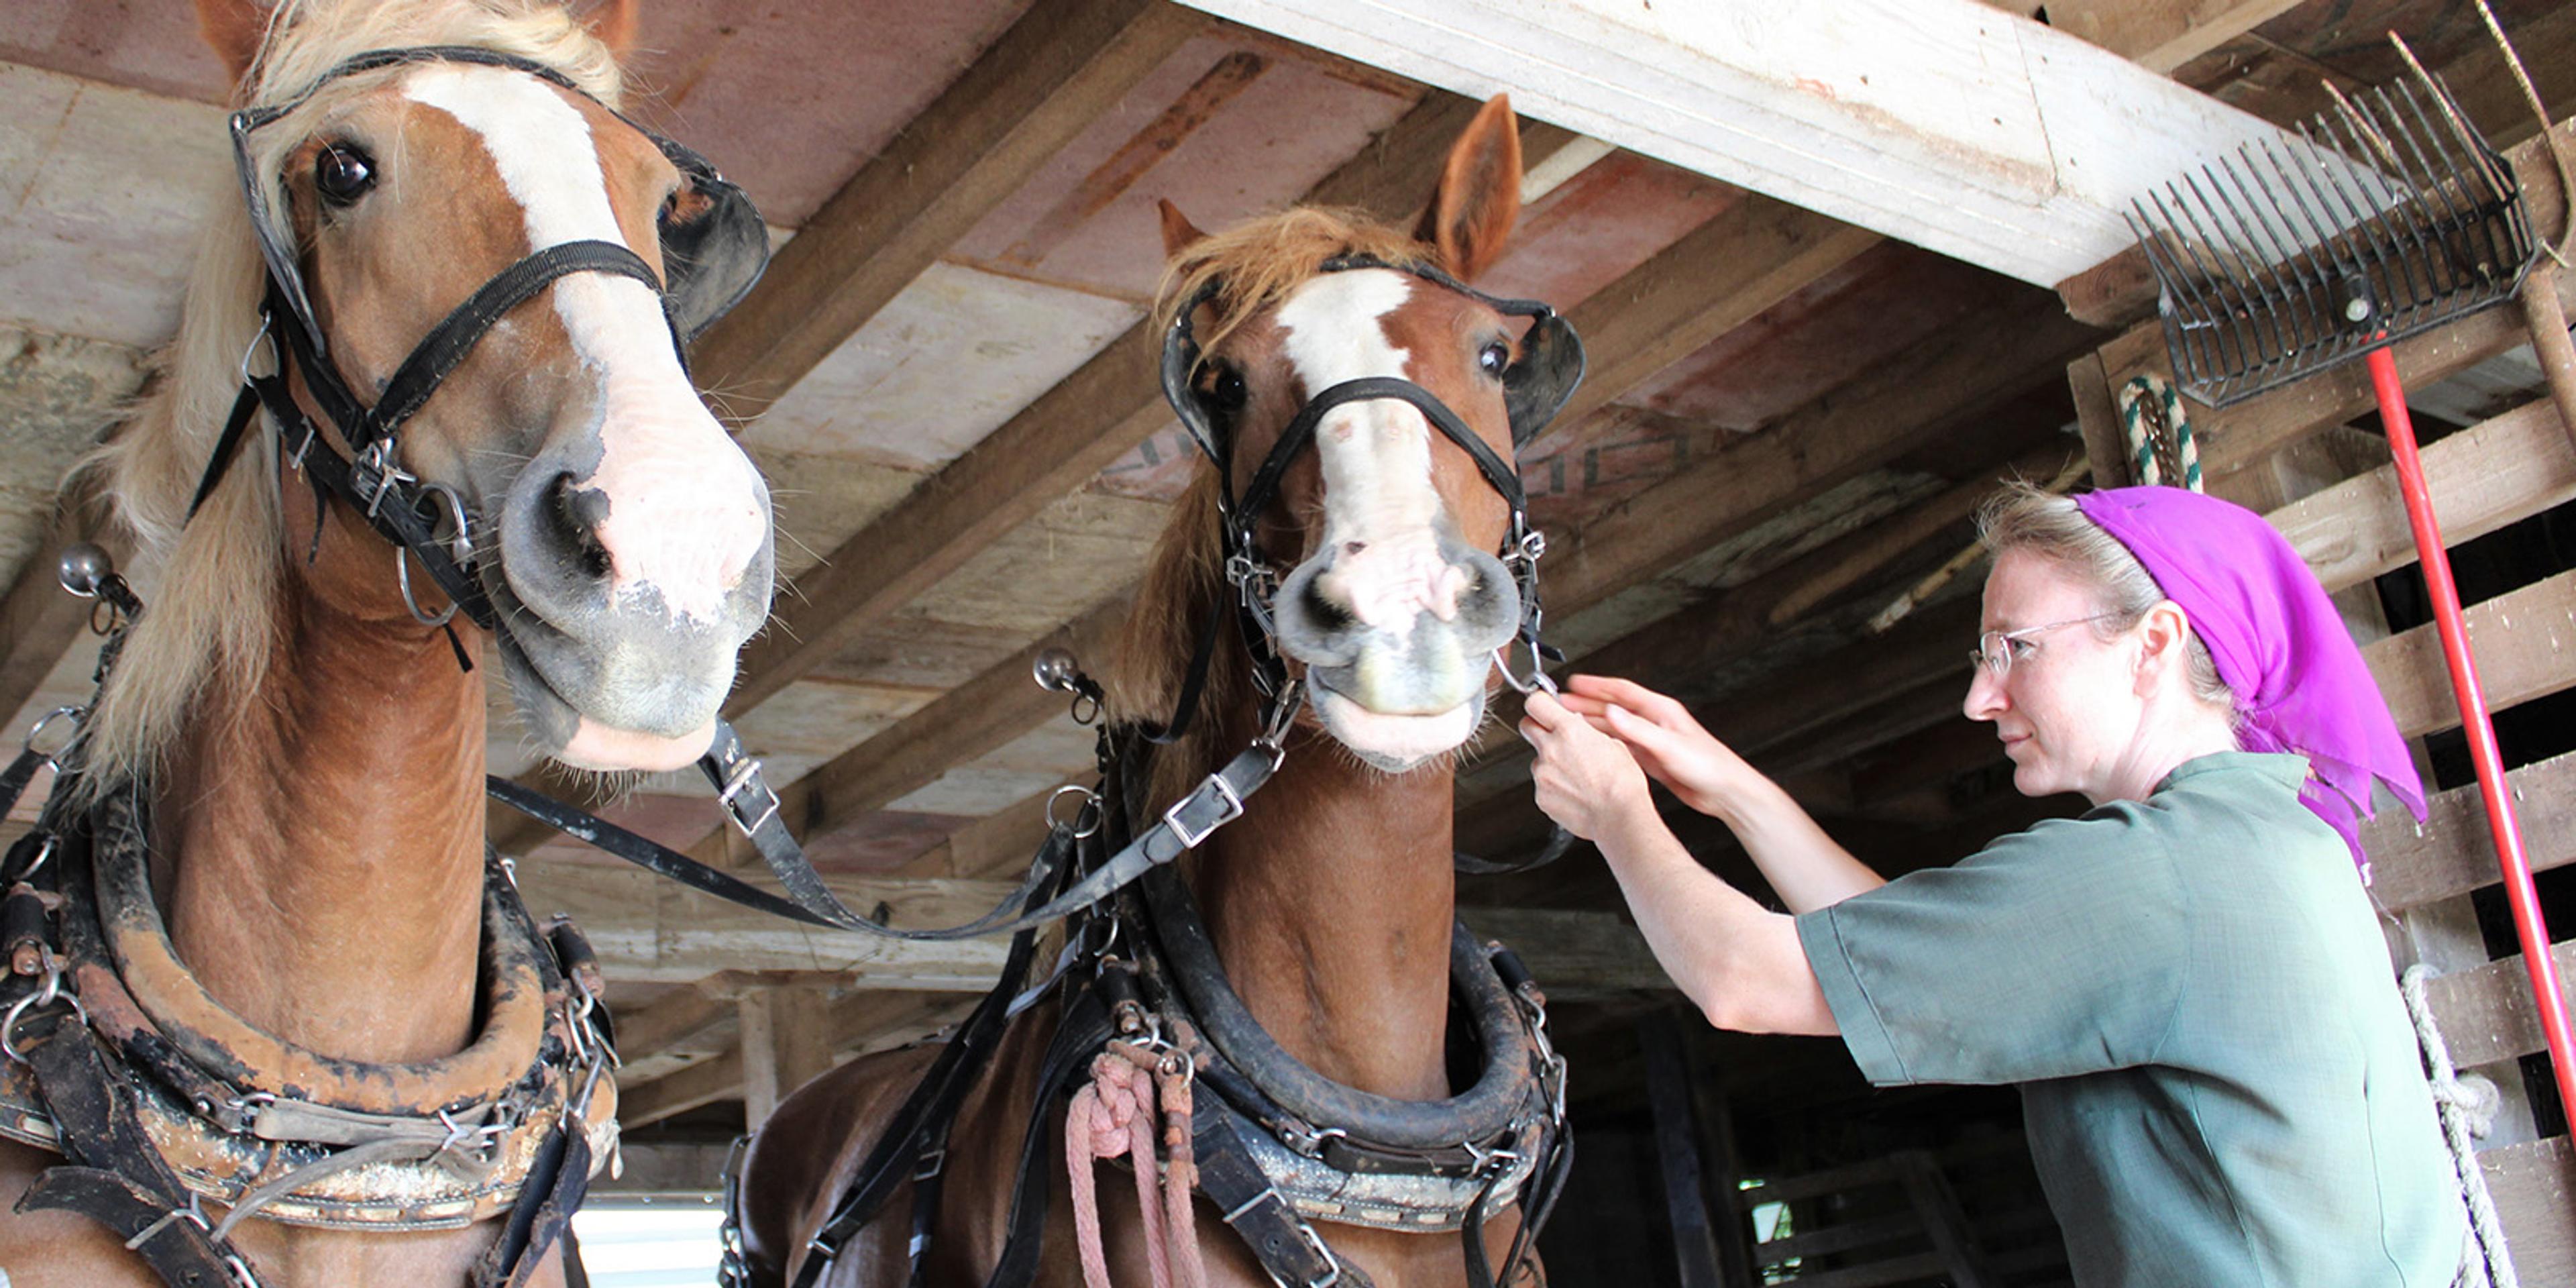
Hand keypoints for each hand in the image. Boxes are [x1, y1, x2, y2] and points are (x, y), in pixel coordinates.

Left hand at [1520, 690, 1651, 841]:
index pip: (1536, 703)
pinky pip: (1541, 784)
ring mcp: (1543, 774)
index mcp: (1569, 731)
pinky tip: (1573, 790)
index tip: (1544, 706)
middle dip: (1538, 727)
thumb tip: (1578, 727)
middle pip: (1527, 726)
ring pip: (1536, 759)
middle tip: (1552, 735)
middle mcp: (1550, 750)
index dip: (1540, 703)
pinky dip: (1553, 785)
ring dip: (1549, 762)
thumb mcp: (1613, 743)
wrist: (1618, 817)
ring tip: (1575, 774)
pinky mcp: (1540, 796)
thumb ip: (1586, 732)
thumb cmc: (1622, 783)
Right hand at [1554, 675, 1756, 819]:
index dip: (1596, 685)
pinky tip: (1592, 748)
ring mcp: (1653, 740)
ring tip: (1570, 723)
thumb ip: (1639, 729)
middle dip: (1587, 704)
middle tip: (1562, 703)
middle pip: (1614, 708)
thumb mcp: (1669, 745)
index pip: (1621, 691)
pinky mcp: (1653, 759)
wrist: (1724, 792)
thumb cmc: (1708, 765)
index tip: (1574, 682)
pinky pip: (1622, 746)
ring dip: (1593, 724)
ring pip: (1615, 727)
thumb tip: (1612, 713)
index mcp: (1660, 711)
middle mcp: (1655, 722)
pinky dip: (1605, 744)